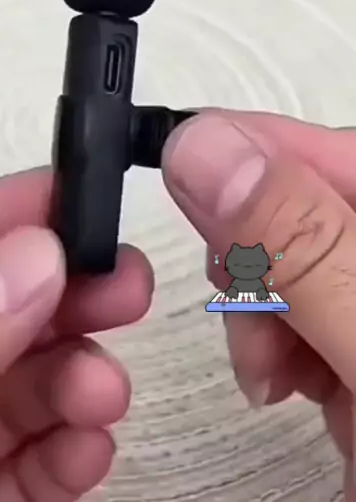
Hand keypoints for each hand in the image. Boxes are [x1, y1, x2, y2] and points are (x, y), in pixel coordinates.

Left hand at [0, 167, 153, 500]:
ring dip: (78, 380)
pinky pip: (22, 473)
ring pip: (20, 392)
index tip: (84, 195)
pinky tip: (89, 445)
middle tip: (125, 288)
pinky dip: (66, 455)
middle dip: (69, 297)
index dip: (13, 215)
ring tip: (104, 389)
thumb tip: (28, 261)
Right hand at [162, 110, 355, 500]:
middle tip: (241, 300)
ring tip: (272, 370)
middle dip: (262, 248)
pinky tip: (294, 382)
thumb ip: (303, 250)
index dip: (265, 151)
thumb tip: (211, 148)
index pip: (347, 152)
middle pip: (322, 203)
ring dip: (268, 307)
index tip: (190, 164)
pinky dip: (286, 344)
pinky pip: (314, 315)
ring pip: (305, 262)